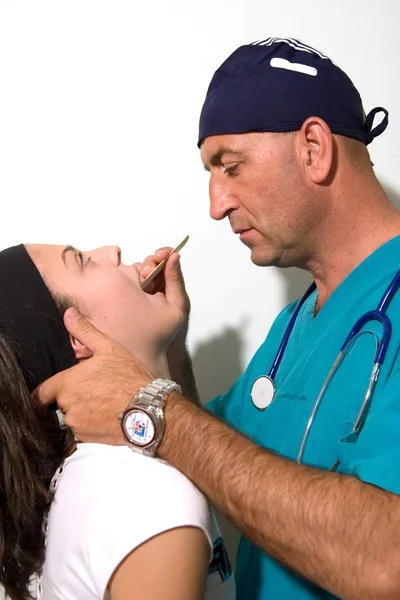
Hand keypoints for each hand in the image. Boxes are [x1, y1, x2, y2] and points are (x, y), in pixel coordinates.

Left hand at [33, 308, 153, 443]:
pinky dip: (91, 425)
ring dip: (82, 413)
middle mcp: (67, 406)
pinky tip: (107, 416)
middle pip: (59, 405)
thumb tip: (69, 313)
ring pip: (72, 418)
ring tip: (102, 404)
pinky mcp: (88, 439)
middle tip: (92, 392)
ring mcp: (77, 425)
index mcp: (67, 383)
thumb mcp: (109, 348)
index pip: (41, 393)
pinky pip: (83, 432)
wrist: (149, 410)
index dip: (45, 393)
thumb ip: (85, 331)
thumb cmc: (130, 377)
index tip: (49, 393)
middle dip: (72, 399)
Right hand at [135, 248, 190, 355]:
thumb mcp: (177, 303)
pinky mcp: (125, 299)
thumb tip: (174, 256)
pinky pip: (125, 284)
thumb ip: (175, 280)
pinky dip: (127, 281)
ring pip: (136, 274)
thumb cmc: (172, 331)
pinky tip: (129, 285)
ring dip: (139, 273)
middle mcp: (154, 287)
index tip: (161, 254)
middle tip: (149, 272)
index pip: (165, 263)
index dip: (163, 255)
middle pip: (149, 266)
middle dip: (150, 264)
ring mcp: (139, 293)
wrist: (156, 352)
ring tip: (142, 282)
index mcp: (168, 285)